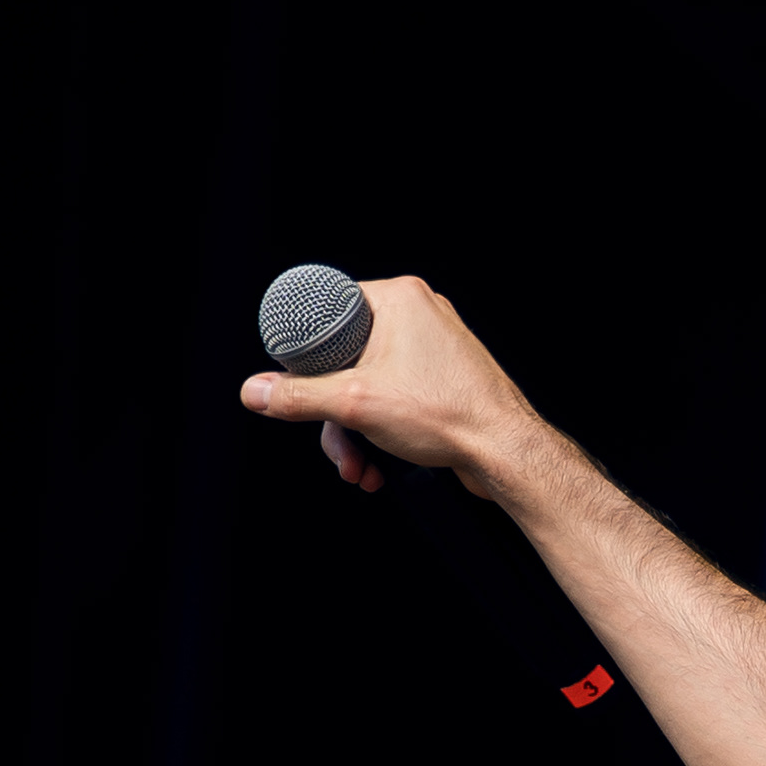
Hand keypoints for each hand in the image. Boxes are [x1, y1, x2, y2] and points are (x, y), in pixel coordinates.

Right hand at [234, 274, 546, 500]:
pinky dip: (382, 434)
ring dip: (357, 435)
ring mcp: (435, 350)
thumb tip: (256, 391)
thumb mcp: (355, 404)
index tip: (296, 382)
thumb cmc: (450, 415)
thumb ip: (299, 397)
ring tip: (359, 468)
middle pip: (347, 360)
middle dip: (336, 415)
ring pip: (370, 387)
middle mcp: (420, 316)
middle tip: (337, 445)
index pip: (329, 310)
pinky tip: (379, 468)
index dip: (306, 351)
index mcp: (399, 298)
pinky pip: (397, 401)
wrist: (509, 454)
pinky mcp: (445, 383)